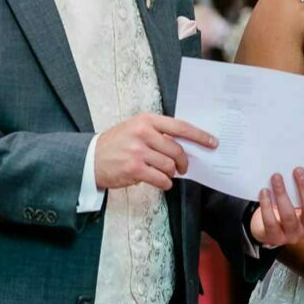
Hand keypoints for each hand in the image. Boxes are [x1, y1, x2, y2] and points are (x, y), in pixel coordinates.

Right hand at [93, 113, 216, 191]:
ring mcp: (138, 151)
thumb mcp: (135, 128)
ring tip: (167, 174)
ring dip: (172, 173)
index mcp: (146, 120)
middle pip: (176, 149)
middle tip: (184, 167)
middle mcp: (143, 133)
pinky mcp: (134, 169)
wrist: (90, 158)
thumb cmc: (116, 144)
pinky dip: (165, 183)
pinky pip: (160, 179)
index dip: (199, 135)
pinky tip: (162, 182)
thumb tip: (185, 145)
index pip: (180, 126)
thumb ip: (158, 133)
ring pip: (169, 165)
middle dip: (184, 161)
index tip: (212, 142)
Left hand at [249, 168, 303, 247]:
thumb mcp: (301, 201)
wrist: (269, 228)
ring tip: (276, 177)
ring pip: (289, 216)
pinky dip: (266, 205)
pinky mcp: (276, 238)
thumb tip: (303, 167)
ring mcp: (293, 235)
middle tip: (298, 170)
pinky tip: (264, 191)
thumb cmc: (290, 208)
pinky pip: (271, 222)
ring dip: (282, 193)